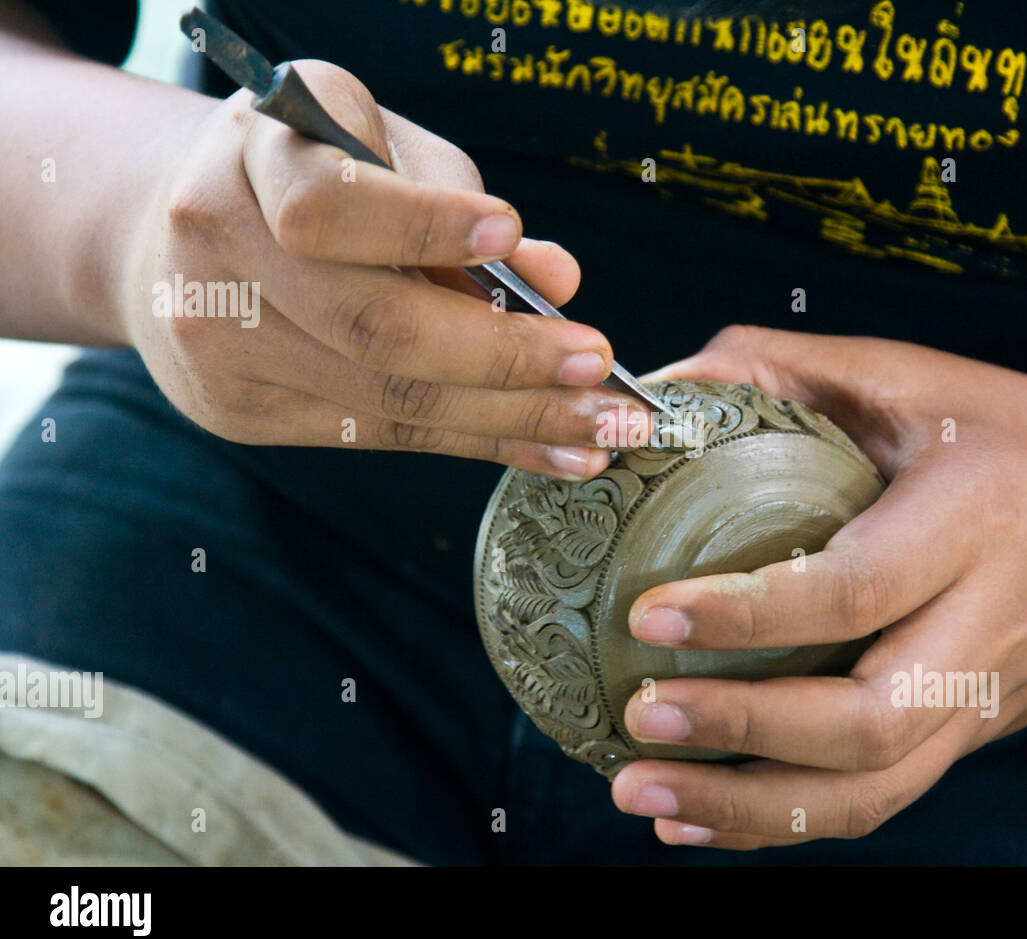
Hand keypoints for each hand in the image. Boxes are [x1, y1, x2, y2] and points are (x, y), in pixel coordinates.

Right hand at [119, 60, 645, 477]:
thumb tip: (554, 279)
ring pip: (387, 401)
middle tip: (599, 366)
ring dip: (513, 419)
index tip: (513, 233)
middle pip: (372, 327)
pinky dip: (481, 444)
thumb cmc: (314, 174)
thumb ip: (461, 201)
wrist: (177, 234)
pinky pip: (381, 436)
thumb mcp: (385, 149)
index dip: (425, 226)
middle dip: (504, 355)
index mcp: (251, 154)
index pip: (330, 206)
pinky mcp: (241, 412)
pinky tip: (555, 452)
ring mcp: (218, 343)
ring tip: (601, 429)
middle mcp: (217, 249)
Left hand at [610, 326, 1026, 848]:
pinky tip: (698, 820)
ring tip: (642, 791)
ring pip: (872, 790)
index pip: (857, 589)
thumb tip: (662, 391)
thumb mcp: (917, 374)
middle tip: (640, 715)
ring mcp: (982, 698)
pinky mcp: (970, 735)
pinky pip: (879, 799)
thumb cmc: (1021, 437)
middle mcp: (986, 626)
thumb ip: (789, 368)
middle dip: (743, 730)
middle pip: (868, 720)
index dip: (749, 613)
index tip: (650, 611)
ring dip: (748, 807)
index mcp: (975, 522)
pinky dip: (783, 822)